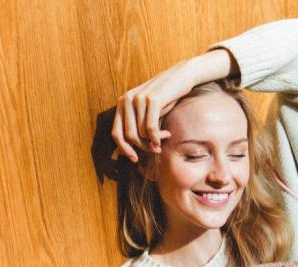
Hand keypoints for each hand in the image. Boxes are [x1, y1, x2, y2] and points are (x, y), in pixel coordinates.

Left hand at [111, 50, 234, 162]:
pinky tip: (167, 135)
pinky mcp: (151, 100)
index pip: (116, 133)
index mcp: (122, 103)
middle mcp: (126, 100)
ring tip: (165, 137)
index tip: (134, 159)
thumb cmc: (165, 97)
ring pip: (141, 133)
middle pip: (129, 136)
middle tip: (156, 149)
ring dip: (154, 141)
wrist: (181, 76)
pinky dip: (158, 137)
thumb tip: (122, 152)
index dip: (124, 149)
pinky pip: (151, 128)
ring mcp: (138, 99)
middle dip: (143, 147)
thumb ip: (135, 128)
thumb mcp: (147, 113)